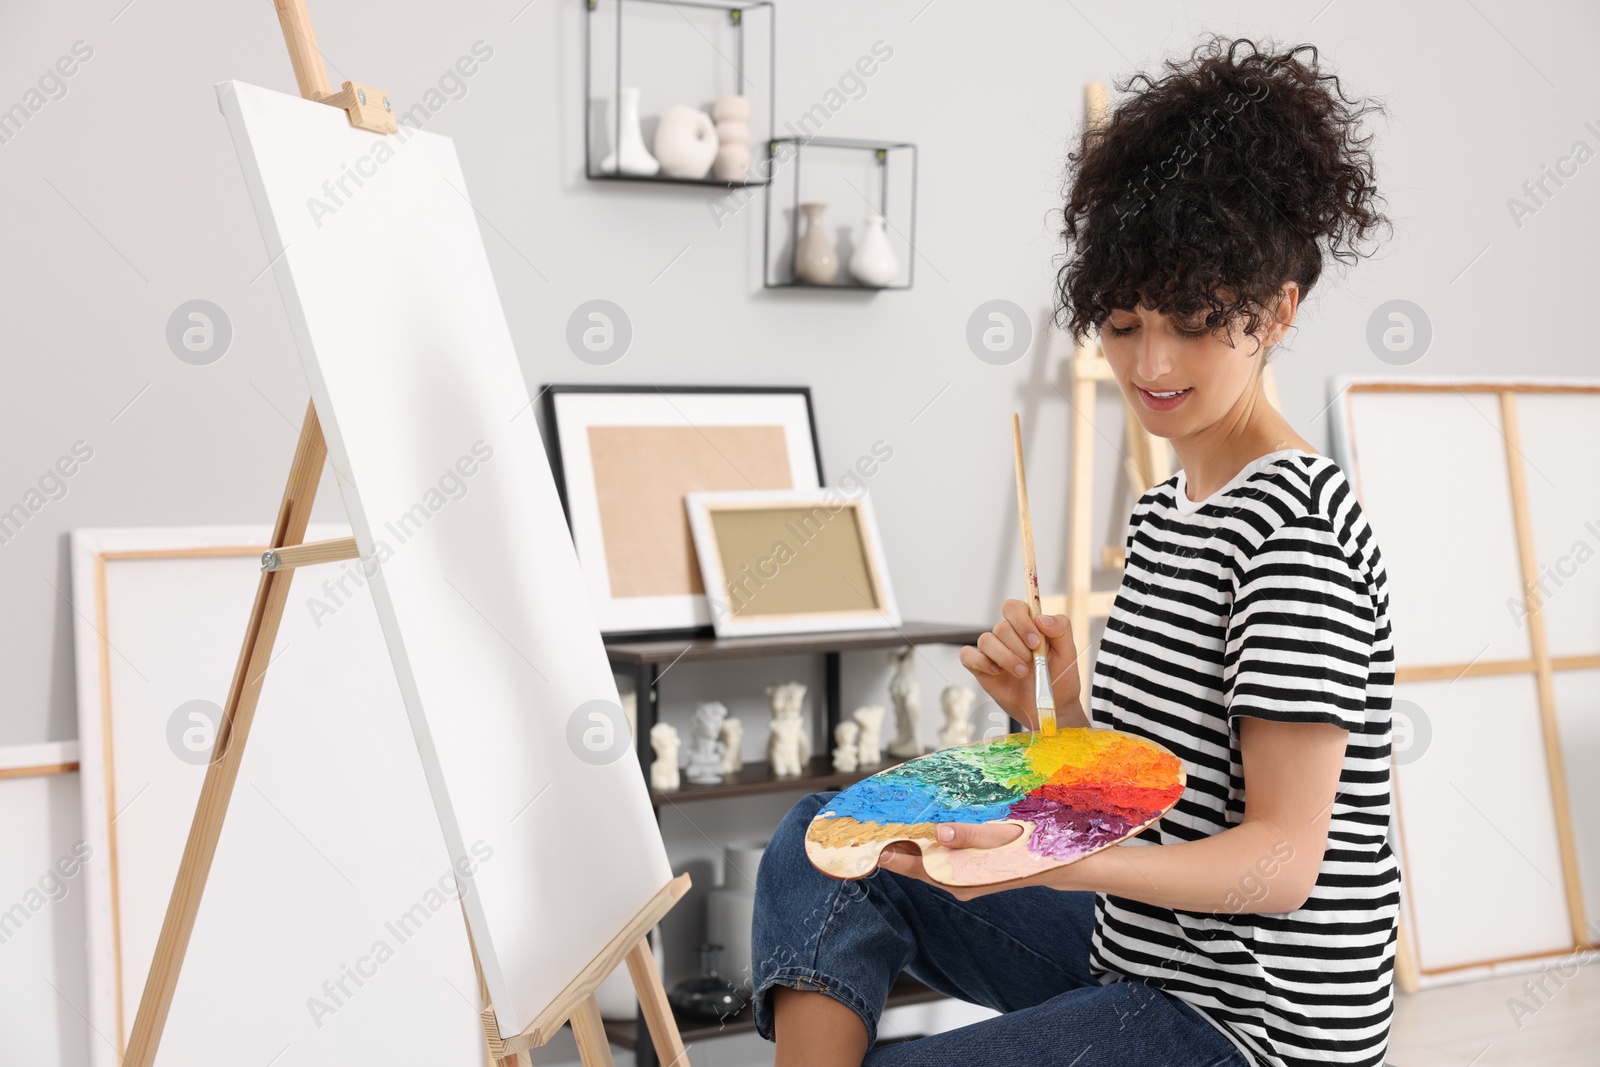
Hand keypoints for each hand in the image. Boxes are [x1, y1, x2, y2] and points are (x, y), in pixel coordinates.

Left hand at [875, 822, 1029, 899]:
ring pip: (927, 858)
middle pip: (916, 861)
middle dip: (895, 843)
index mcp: (959, 877)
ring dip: (910, 840)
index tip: (868, 839)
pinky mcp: (968, 868)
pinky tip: (923, 824)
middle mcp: (955, 881)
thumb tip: (940, 832)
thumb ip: (971, 835)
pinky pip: (940, 855)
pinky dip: (928, 840)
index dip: (890, 853)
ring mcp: (961, 875)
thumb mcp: (1002, 837)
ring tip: (891, 819)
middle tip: (873, 821)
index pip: (915, 866)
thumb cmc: (1031, 849)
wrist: (1061, 863)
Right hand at [959, 600, 1082, 729]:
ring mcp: (993, 652)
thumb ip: (1061, 628)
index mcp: (1027, 626)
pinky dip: (980, 662)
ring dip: (1005, 657)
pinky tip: (997, 672)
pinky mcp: (981, 669)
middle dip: (1018, 647)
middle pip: (1001, 627)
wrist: (1052, 707)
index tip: (1036, 642)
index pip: (1013, 608)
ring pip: (985, 640)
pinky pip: (967, 656)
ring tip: (1022, 673)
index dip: (1021, 622)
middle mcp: (1008, 636)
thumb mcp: (1068, 652)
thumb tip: (1040, 618)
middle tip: (1033, 664)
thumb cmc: (1061, 678)